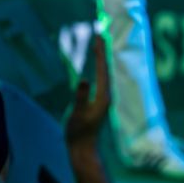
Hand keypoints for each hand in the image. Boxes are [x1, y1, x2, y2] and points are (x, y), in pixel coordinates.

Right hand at [64, 33, 111, 151]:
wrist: (83, 149)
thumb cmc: (79, 132)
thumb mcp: (77, 114)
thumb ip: (81, 97)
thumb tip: (84, 80)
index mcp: (103, 96)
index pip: (103, 69)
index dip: (101, 53)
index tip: (99, 37)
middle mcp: (106, 95)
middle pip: (106, 68)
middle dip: (103, 51)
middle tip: (101, 33)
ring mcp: (103, 99)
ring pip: (104, 73)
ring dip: (101, 58)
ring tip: (99, 45)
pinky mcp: (99, 102)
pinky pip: (100, 79)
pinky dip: (98, 68)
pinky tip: (96, 65)